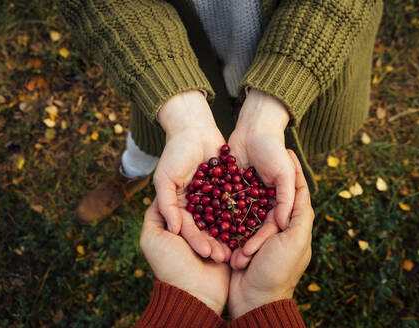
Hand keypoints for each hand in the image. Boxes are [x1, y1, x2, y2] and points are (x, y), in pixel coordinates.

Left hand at [140, 198, 230, 313]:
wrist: (195, 294)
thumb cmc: (170, 265)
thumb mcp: (152, 237)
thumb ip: (154, 214)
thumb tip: (160, 194)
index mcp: (172, 227)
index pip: (180, 208)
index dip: (185, 207)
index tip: (190, 207)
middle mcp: (189, 231)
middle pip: (201, 216)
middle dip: (199, 232)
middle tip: (200, 247)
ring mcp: (207, 239)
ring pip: (215, 226)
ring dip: (213, 241)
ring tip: (209, 255)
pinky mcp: (223, 246)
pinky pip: (228, 237)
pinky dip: (224, 246)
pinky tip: (222, 254)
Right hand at [154, 90, 229, 261]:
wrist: (194, 129)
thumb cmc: (175, 153)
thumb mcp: (165, 178)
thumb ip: (167, 204)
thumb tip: (172, 230)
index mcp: (181, 208)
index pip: (189, 230)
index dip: (197, 242)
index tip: (208, 254)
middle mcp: (198, 206)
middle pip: (207, 229)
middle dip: (216, 243)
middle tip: (227, 258)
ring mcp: (214, 198)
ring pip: (223, 220)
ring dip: (231, 234)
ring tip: (241, 248)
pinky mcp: (228, 188)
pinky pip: (236, 203)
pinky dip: (242, 214)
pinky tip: (253, 226)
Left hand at [228, 88, 294, 267]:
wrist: (254, 128)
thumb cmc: (275, 151)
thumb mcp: (285, 175)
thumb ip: (286, 198)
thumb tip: (284, 223)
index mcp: (275, 204)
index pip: (266, 229)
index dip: (257, 242)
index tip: (246, 255)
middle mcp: (257, 204)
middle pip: (247, 229)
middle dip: (237, 244)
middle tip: (227, 260)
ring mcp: (241, 197)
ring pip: (231, 220)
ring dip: (222, 235)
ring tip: (211, 250)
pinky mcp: (226, 188)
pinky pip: (218, 205)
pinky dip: (210, 215)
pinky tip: (200, 228)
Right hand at [228, 150, 313, 317]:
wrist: (254, 301)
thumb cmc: (278, 270)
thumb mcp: (295, 240)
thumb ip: (300, 215)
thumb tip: (302, 191)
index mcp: (295, 226)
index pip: (297, 192)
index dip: (294, 170)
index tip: (287, 150)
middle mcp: (279, 228)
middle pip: (272, 196)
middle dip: (265, 179)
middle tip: (258, 159)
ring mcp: (259, 234)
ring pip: (252, 206)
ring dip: (244, 196)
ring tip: (239, 172)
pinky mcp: (241, 240)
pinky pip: (237, 220)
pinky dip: (232, 210)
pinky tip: (224, 193)